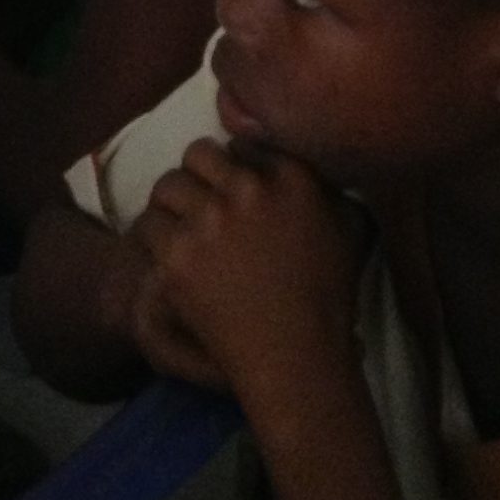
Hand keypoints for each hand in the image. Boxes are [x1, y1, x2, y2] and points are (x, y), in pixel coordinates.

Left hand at [134, 138, 365, 414]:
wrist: (295, 356)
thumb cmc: (329, 297)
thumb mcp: (351, 228)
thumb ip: (329, 187)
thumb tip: (309, 164)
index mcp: (292, 177)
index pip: (244, 143)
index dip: (236, 164)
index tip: (234, 187)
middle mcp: (247, 188)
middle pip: (199, 153)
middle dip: (198, 174)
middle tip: (201, 201)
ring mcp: (209, 219)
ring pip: (168, 184)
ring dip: (172, 202)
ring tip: (178, 222)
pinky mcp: (177, 254)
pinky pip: (149, 224)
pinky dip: (154, 236)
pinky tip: (165, 250)